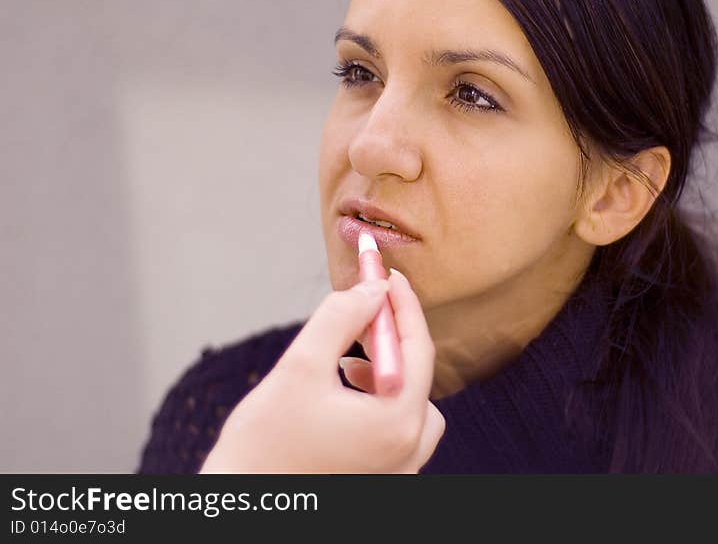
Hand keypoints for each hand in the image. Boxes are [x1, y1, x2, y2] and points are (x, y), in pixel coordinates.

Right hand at [199, 269, 444, 472]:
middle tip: (365, 308)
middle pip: (419, 375)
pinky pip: (399, 429)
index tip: (387, 274)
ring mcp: (398, 472)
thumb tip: (373, 289)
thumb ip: (341, 318)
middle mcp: (408, 453)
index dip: (402, 304)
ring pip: (412, 404)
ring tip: (350, 360)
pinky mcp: (383, 479)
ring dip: (388, 372)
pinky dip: (382, 401)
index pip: (417, 349)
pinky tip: (347, 390)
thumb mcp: (299, 366)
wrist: (240, 501)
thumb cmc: (262, 443)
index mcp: (396, 424)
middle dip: (392, 337)